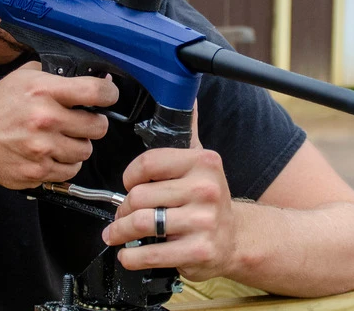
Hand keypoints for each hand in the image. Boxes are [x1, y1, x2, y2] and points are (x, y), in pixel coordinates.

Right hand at [0, 62, 117, 188]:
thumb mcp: (24, 77)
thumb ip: (59, 75)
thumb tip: (98, 78)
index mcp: (44, 90)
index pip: (96, 92)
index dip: (109, 94)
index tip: (108, 96)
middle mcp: (45, 119)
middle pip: (98, 126)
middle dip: (92, 123)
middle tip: (78, 121)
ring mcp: (42, 148)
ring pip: (86, 150)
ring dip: (77, 145)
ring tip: (59, 137)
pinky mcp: (38, 171)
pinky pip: (71, 169)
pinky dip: (65, 163)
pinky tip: (50, 152)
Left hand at [102, 105, 236, 281]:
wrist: (236, 238)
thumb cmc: (209, 200)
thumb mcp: (203, 163)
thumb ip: (188, 132)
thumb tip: (185, 95)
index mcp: (204, 163)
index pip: (149, 163)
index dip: (129, 176)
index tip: (128, 185)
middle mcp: (206, 190)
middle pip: (139, 196)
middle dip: (122, 209)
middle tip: (121, 216)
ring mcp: (203, 222)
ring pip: (140, 223)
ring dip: (120, 233)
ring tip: (117, 235)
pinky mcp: (197, 252)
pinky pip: (149, 253)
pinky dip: (131, 256)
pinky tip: (129, 254)